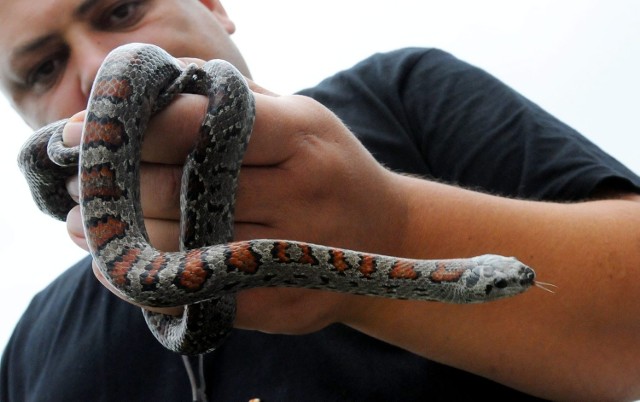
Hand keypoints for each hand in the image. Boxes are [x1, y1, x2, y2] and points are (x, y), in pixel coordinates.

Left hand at [65, 72, 406, 333]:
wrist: (386, 237)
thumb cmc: (327, 167)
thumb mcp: (298, 117)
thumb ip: (231, 101)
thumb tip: (151, 94)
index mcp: (300, 137)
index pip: (197, 126)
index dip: (130, 129)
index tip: (80, 135)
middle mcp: (301, 195)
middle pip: (179, 188)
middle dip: (115, 186)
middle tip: (80, 183)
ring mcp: (293, 254)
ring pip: (182, 246)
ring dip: (120, 237)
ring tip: (89, 225)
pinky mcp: (282, 302)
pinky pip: (200, 295)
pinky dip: (149, 283)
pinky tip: (125, 266)